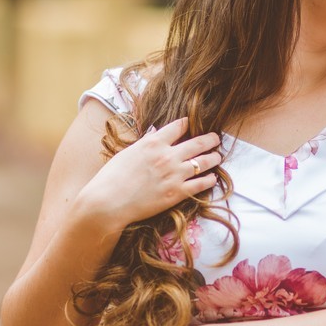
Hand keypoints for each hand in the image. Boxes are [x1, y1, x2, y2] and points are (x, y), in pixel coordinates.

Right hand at [77, 118, 221, 229]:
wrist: (108, 202)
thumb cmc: (111, 177)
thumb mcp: (128, 153)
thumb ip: (145, 143)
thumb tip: (155, 134)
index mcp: (153, 143)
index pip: (178, 127)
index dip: (187, 124)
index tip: (191, 124)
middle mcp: (167, 156)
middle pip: (197, 143)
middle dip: (209, 139)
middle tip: (216, 138)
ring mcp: (174, 174)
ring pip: (203, 162)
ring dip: (213, 158)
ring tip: (217, 156)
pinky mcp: (176, 193)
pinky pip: (200, 184)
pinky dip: (209, 180)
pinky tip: (212, 178)